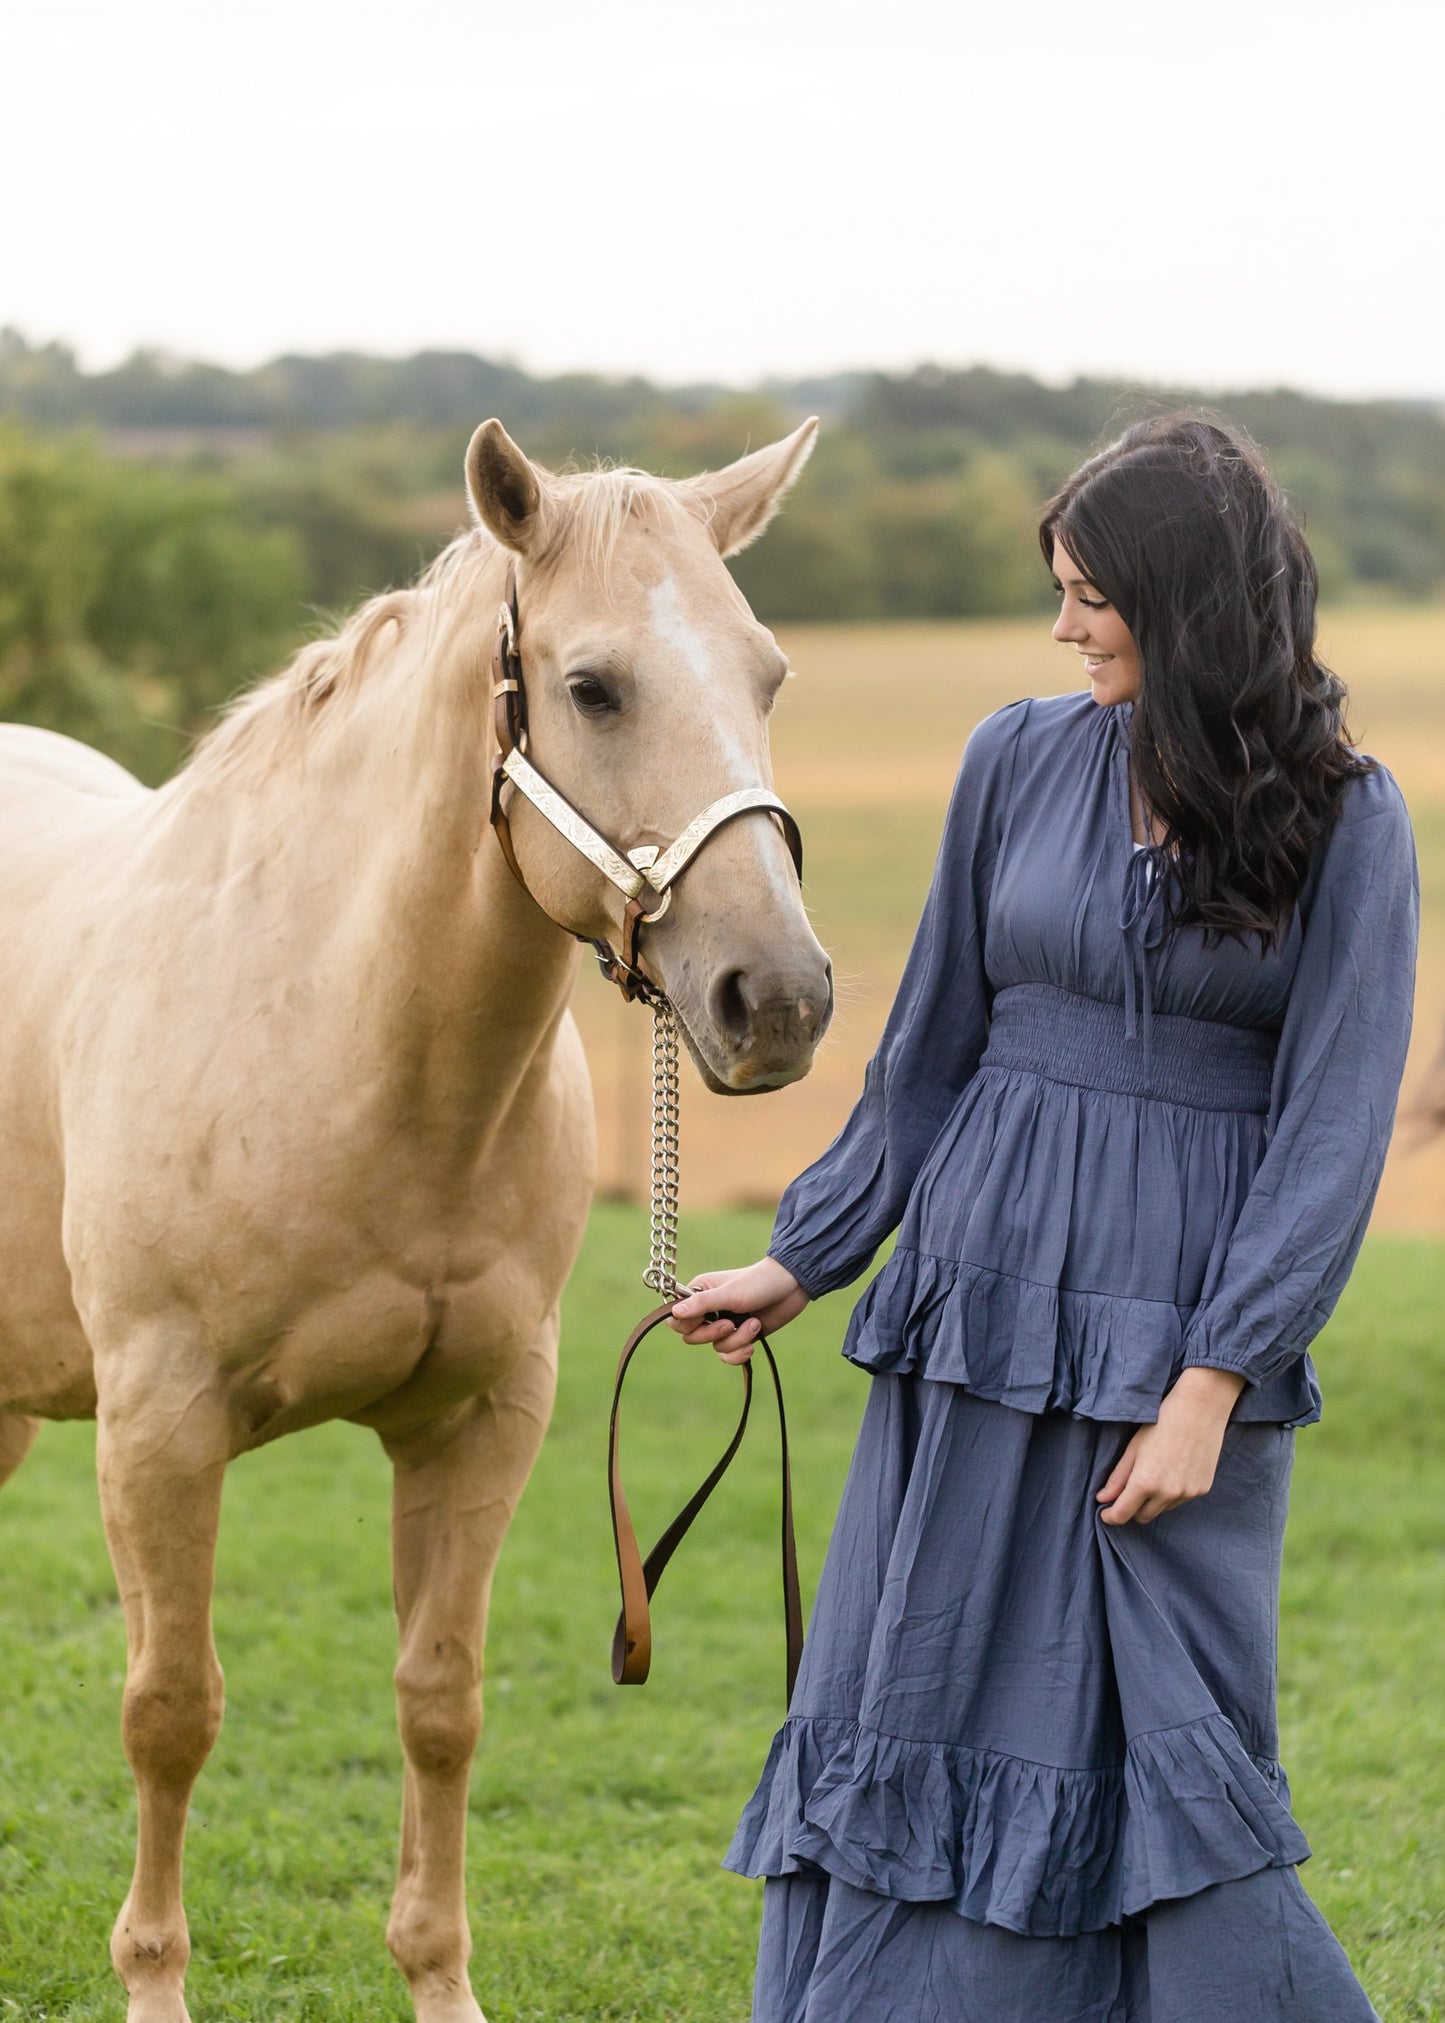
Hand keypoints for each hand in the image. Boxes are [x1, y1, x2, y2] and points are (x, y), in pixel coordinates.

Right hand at [668, 1258, 808, 1363]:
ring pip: (715, 1347)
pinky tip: (754, 1341)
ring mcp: (725, 1325)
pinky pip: (729, 1356)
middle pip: (692, 1337)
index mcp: (700, 1293)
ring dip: (736, 1340)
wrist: (792, 1287)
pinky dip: (741, 1352)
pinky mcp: (741, 1337)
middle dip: (713, 1334)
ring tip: (754, 1324)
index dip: (687, 1324)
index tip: (705, 1318)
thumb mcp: (729, 1293)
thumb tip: (673, 1313)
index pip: (677, 1318)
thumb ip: (702, 1304)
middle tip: (730, 1323)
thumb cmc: (759, 1282)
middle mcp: (709, 1310)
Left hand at [1096, 1367, 1246, 1526]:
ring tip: (1156, 1473)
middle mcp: (1167, 1493)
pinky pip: (1180, 1501)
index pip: (1123, 1514)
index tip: (1105, 1512)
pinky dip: (1172, 1494)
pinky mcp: (1202, 1490)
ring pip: (1162, 1510)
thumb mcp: (1134, 1448)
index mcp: (1145, 1482)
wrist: (1200, 1410)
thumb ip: (1117, 1478)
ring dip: (1153, 1501)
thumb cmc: (1162, 1424)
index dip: (1111, 1517)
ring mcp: (1187, 1493)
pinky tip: (1174, 1470)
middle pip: (1143, 1517)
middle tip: (1128, 1491)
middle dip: (1132, 1508)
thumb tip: (1102, 1499)